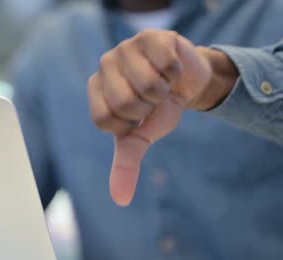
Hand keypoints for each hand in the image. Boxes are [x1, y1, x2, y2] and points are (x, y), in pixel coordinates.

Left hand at [87, 29, 237, 205]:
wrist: (187, 82)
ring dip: (164, 90)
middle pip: (124, 102)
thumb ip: (126, 165)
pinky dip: (176, 73)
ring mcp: (124, 48)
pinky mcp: (149, 37)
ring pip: (146, 84)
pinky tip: (171, 68)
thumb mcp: (140, 138)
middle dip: (148, 108)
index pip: (105, 120)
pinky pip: (165, 65)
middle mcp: (104, 66)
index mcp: (94, 90)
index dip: (129, 125)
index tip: (137, 117)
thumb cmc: (157, 110)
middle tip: (152, 99)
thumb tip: (120, 200)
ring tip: (162, 83)